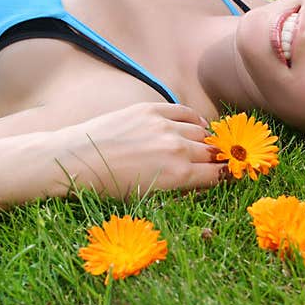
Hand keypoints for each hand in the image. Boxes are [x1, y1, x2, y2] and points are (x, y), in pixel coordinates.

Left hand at [58, 102, 223, 197]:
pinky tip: (196, 125)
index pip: (218, 174)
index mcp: (179, 176)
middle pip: (212, 152)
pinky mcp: (151, 109)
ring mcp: (165, 126)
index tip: (228, 174)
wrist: (76, 160)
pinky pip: (185, 112)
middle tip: (218, 161)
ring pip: (201, 131)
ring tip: (203, 145)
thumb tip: (204, 179)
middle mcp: (177, 148)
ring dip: (205, 139)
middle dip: (217, 158)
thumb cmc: (109, 185)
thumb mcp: (149, 195)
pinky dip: (194, 119)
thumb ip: (180, 187)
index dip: (225, 175)